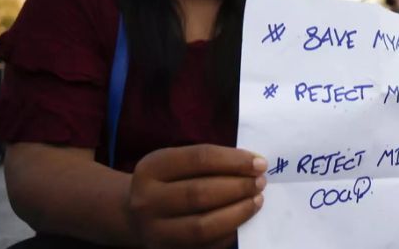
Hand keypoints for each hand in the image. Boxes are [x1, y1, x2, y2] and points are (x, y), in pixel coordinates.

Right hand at [127, 144, 266, 248]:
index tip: (260, 162)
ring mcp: (155, 231)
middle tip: (260, 182)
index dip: (234, 160)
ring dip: (238, 212)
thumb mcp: (178, 164)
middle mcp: (147, 200)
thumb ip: (211, 161)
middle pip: (201, 193)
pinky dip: (231, 231)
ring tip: (257, 200)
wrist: (138, 216)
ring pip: (203, 225)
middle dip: (238, 187)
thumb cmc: (170, 182)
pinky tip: (244, 218)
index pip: (199, 159)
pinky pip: (206, 245)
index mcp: (151, 168)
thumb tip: (254, 164)